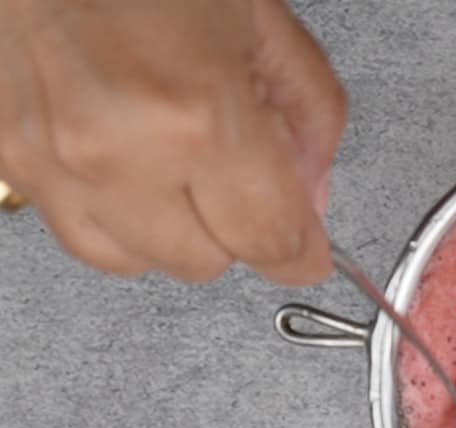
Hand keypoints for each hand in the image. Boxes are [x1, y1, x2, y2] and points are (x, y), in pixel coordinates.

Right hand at [0, 0, 346, 284]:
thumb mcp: (260, 15)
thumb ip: (309, 113)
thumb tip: (312, 194)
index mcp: (196, 112)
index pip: (269, 238)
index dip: (301, 253)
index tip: (310, 252)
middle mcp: (119, 150)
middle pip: (208, 263)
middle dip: (239, 229)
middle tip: (241, 171)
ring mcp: (53, 159)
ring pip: (143, 260)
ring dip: (176, 230)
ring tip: (180, 159)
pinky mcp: (10, 157)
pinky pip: (83, 235)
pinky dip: (119, 217)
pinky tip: (134, 165)